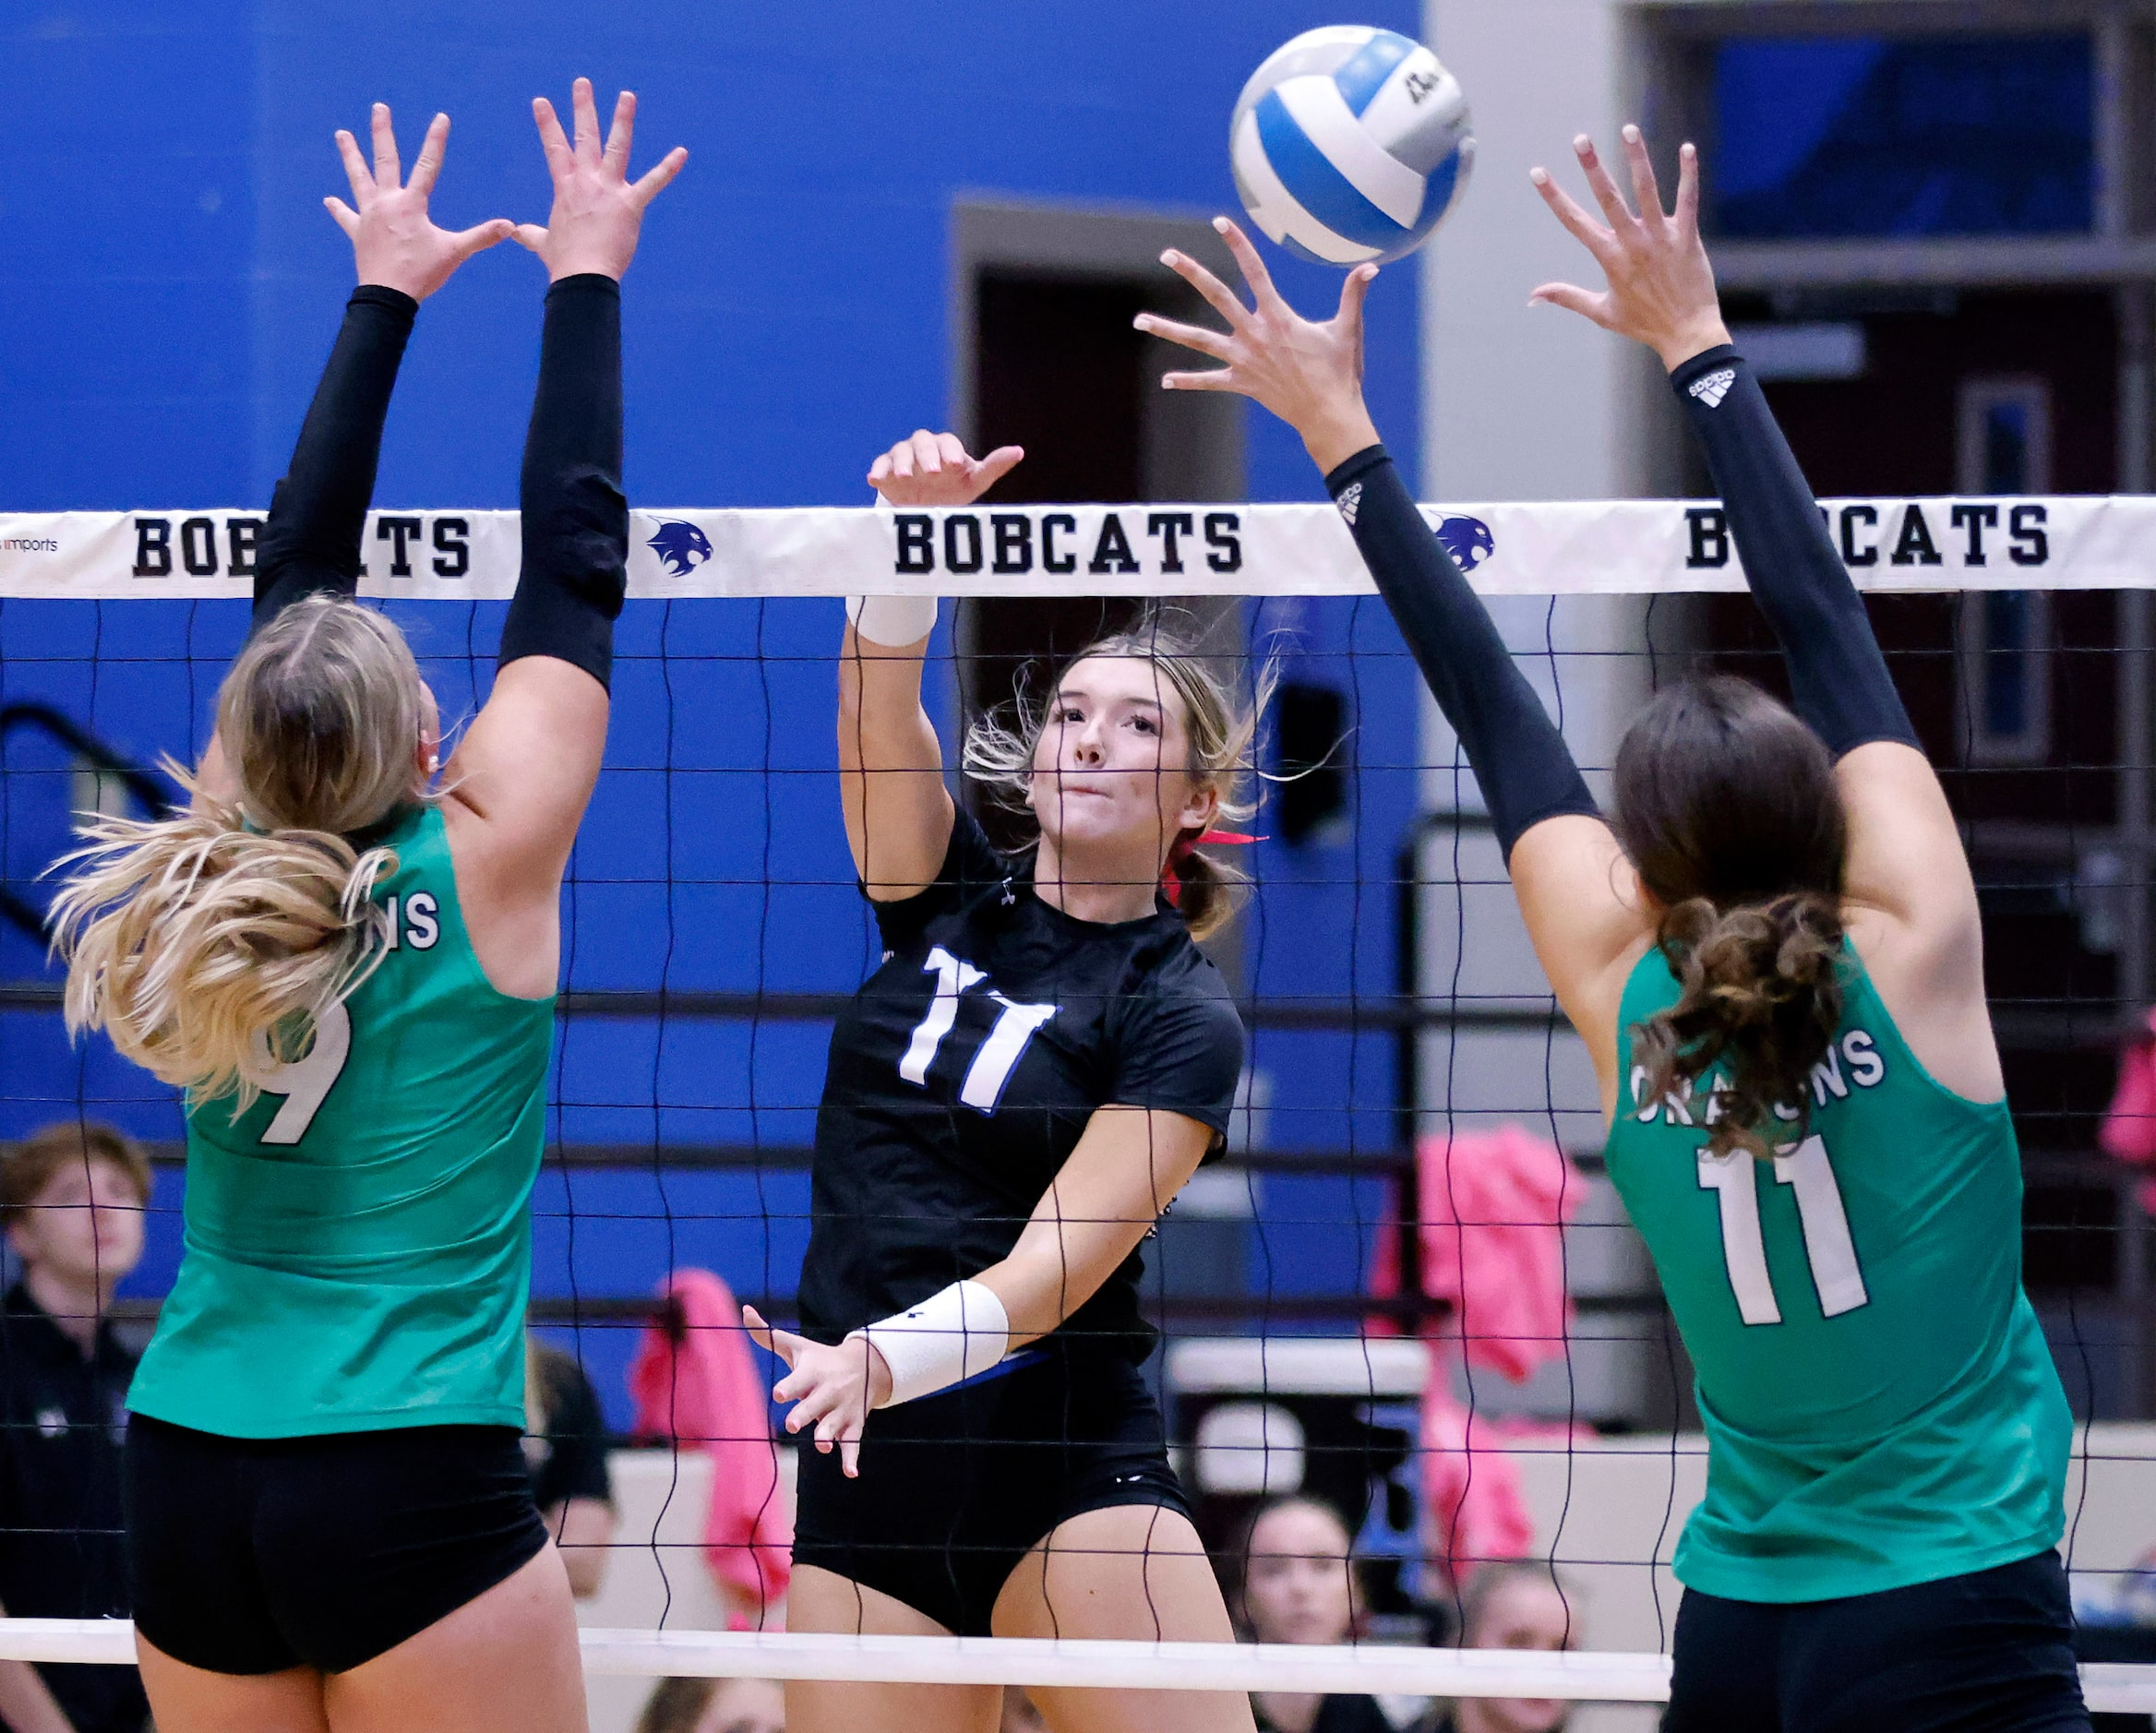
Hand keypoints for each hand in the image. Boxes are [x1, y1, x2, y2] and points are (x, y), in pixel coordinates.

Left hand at [325, 105, 510, 301]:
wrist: (389, 295)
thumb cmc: (422, 273)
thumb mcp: (455, 252)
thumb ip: (481, 236)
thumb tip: (510, 226)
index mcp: (411, 203)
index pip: (428, 165)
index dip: (436, 140)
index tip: (441, 118)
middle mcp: (387, 202)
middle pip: (385, 160)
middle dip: (382, 132)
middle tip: (379, 108)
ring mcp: (369, 215)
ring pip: (358, 178)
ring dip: (350, 155)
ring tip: (342, 134)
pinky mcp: (358, 231)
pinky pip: (346, 216)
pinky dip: (338, 208)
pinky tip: (329, 200)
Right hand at [513, 78, 687, 282]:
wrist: (582, 276)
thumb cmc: (563, 262)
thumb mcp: (543, 242)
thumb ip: (531, 233)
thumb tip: (514, 232)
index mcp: (565, 187)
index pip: (554, 148)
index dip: (547, 123)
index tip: (541, 101)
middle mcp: (586, 181)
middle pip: (583, 136)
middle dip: (583, 107)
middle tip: (582, 82)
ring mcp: (609, 190)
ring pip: (616, 146)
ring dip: (622, 119)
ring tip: (627, 95)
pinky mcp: (631, 205)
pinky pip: (653, 182)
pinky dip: (668, 168)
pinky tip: (682, 153)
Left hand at [742, 1305, 891, 1477]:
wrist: (867, 1366)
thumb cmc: (820, 1358)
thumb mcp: (796, 1346)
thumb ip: (768, 1334)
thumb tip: (744, 1311)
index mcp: (812, 1373)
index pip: (799, 1379)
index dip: (789, 1387)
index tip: (779, 1394)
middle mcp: (827, 1391)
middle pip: (815, 1405)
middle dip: (805, 1414)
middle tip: (793, 1425)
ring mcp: (841, 1409)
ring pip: (834, 1425)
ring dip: (829, 1436)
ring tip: (822, 1446)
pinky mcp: (853, 1425)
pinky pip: (853, 1444)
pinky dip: (851, 1459)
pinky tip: (851, 1474)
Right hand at [867, 431, 1023, 506]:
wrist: (925, 508)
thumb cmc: (954, 490)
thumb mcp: (975, 481)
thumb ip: (994, 466)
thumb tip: (1019, 451)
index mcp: (946, 447)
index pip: (949, 442)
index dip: (951, 452)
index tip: (955, 465)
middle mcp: (924, 448)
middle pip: (923, 441)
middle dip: (927, 455)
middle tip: (932, 472)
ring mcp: (903, 458)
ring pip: (900, 451)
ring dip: (901, 462)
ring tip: (904, 478)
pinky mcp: (885, 471)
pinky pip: (880, 466)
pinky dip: (878, 471)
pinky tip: (875, 480)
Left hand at [1136, 216, 1380, 474]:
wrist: (1329, 416)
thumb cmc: (1341, 373)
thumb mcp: (1348, 330)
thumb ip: (1355, 295)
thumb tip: (1371, 266)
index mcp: (1278, 317)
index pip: (1254, 271)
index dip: (1237, 245)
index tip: (1220, 222)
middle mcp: (1254, 334)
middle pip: (1216, 296)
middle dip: (1191, 272)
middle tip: (1166, 254)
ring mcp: (1244, 360)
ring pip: (1198, 340)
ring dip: (1168, 329)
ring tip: (1138, 321)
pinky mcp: (1241, 383)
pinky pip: (1209, 382)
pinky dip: (1188, 381)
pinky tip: (1166, 380)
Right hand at [1528, 126, 1730, 371]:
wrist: (1686, 334)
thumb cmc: (1644, 323)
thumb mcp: (1601, 312)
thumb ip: (1567, 297)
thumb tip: (1533, 296)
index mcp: (1609, 258)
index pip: (1574, 221)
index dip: (1554, 196)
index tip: (1538, 172)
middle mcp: (1632, 243)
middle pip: (1608, 198)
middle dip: (1592, 167)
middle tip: (1579, 139)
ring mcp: (1660, 238)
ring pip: (1647, 190)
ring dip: (1637, 158)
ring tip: (1628, 129)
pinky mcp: (1687, 236)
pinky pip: (1687, 199)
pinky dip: (1688, 173)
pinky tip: (1687, 148)